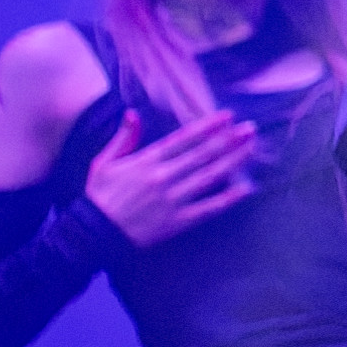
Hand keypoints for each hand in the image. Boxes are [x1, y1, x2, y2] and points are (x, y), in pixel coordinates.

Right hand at [81, 104, 262, 246]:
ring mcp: (173, 199)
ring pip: (210, 176)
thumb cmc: (99, 196)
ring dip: (234, 161)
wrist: (94, 233)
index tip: (227, 116)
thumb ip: (123, 138)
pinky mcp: (178, 220)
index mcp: (147, 161)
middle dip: (229, 140)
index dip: (207, 126)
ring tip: (252, 149)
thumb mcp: (103, 162)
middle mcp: (163, 177)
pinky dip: (228, 198)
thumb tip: (133, 113)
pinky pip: (208, 208)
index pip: (184, 139)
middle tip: (250, 129)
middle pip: (203, 154)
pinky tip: (247, 188)